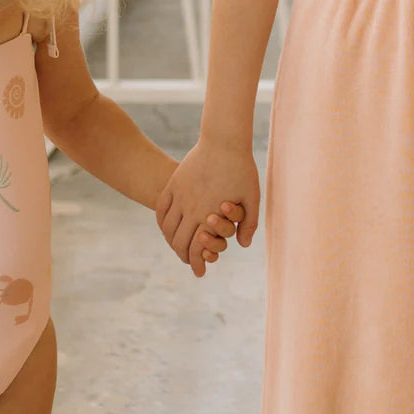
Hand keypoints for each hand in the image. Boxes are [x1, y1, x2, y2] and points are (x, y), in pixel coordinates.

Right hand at [156, 139, 259, 276]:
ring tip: (178, 247)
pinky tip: (168, 228)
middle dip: (184, 256)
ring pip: (168, 227)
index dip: (197, 263)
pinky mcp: (174, 183)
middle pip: (179, 241)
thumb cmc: (242, 170)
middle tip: (190, 263)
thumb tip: (243, 245)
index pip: (196, 249)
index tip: (200, 272)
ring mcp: (179, 195)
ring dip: (172, 241)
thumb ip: (248, 223)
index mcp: (208, 214)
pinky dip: (162, 222)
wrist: (224, 141)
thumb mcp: (252, 198)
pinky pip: (161, 208)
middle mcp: (190, 208)